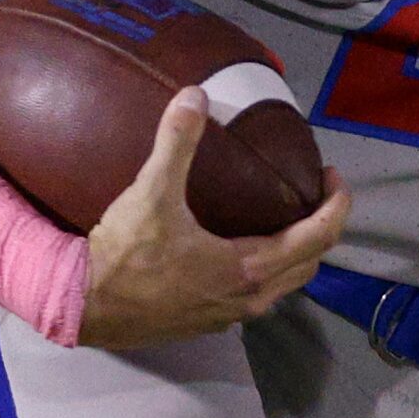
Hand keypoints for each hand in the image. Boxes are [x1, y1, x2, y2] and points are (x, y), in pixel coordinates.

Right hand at [79, 88, 349, 349]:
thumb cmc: (125, 255)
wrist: (82, 307)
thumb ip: (177, 142)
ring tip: (289, 216)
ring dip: (298, 251)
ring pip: (286, 283)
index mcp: (249, 267)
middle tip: (314, 190)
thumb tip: (195, 94)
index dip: (335, 203)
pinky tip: (249, 247)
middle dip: (322, 225)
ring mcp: (230, 316)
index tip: (332, 174)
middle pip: (310, 261)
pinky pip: (260, 294)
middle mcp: (249, 297)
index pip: (319, 236)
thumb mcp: (151, 193)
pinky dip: (271, 269)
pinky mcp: (209, 322)